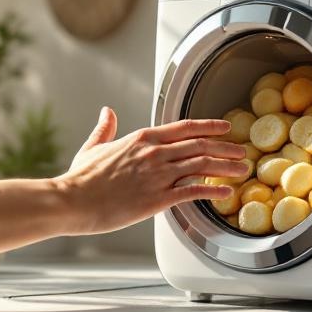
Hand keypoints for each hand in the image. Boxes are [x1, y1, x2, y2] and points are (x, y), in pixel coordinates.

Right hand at [57, 107, 246, 234]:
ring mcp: (157, 175)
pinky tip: (225, 193)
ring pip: (201, 166)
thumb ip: (105, 128)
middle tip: (241, 152)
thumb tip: (106, 111)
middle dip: (225, 148)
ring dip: (225, 167)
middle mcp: (154, 153)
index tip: (225, 129)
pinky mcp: (157, 198)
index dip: (209, 127)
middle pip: (199, 146)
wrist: (71, 200)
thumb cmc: (80, 178)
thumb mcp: (93, 147)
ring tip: (240, 170)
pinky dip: (212, 191)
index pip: (185, 127)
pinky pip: (192, 192)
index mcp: (142, 138)